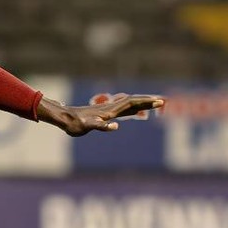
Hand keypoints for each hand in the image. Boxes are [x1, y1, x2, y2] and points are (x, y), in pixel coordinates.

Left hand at [37, 92, 163, 135]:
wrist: (63, 118)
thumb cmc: (75, 124)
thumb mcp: (88, 126)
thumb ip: (101, 126)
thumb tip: (115, 126)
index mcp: (111, 111)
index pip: (132, 104)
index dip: (146, 102)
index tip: (160, 101)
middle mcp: (111, 108)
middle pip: (133, 102)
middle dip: (148, 101)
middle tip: (164, 101)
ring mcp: (108, 110)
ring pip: (129, 104)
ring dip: (142, 103)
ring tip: (155, 103)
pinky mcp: (104, 114)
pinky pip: (123, 109)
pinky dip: (133, 108)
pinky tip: (137, 110)